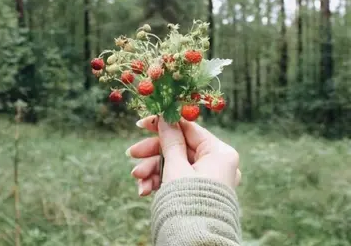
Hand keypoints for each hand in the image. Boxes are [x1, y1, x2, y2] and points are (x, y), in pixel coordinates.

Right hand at [126, 116, 240, 195]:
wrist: (195, 243)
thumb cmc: (188, 202)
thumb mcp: (176, 167)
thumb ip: (170, 141)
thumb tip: (165, 117)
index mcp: (219, 153)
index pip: (189, 129)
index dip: (165, 124)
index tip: (143, 123)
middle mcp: (216, 163)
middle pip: (179, 147)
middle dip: (153, 153)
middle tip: (131, 153)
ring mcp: (206, 177)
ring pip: (174, 163)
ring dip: (152, 170)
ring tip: (138, 180)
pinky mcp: (197, 190)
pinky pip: (176, 178)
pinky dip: (160, 181)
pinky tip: (144, 190)